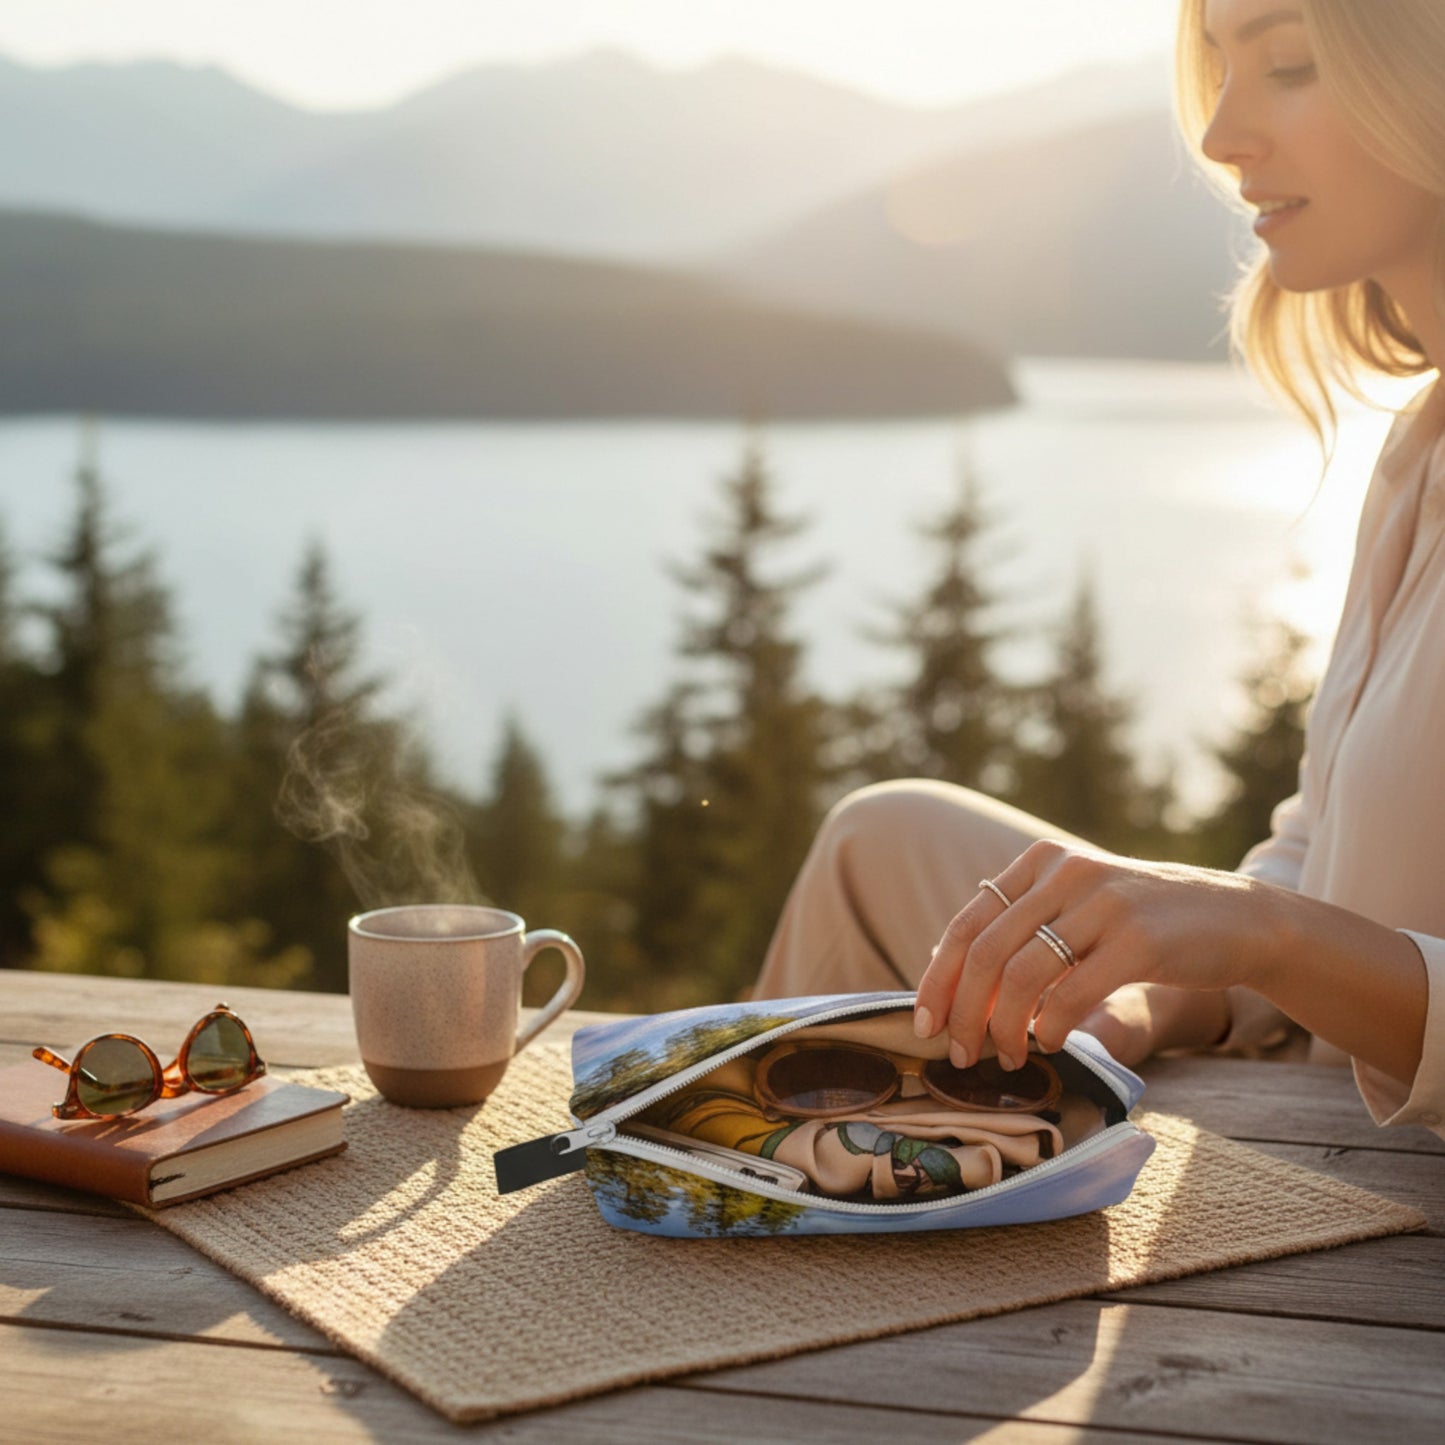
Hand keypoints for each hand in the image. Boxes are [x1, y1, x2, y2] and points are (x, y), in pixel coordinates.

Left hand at [913, 840, 1276, 1070]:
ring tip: (1007, 1056)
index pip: (967, 923)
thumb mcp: (1076, 905)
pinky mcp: (1139, 939)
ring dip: (1003, 1027)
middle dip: (962, 1011)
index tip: (923, 1023)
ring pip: (1021, 975)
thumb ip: (1021, 926)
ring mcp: (1103, 902)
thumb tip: (944, 969)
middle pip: (984, 951)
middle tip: (959, 1053)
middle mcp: (1066, 873)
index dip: (937, 978)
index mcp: (1040, 862)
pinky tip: (1052, 1045)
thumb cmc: (1143, 924)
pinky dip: (1050, 1028)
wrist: (1238, 918)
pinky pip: (1070, 993)